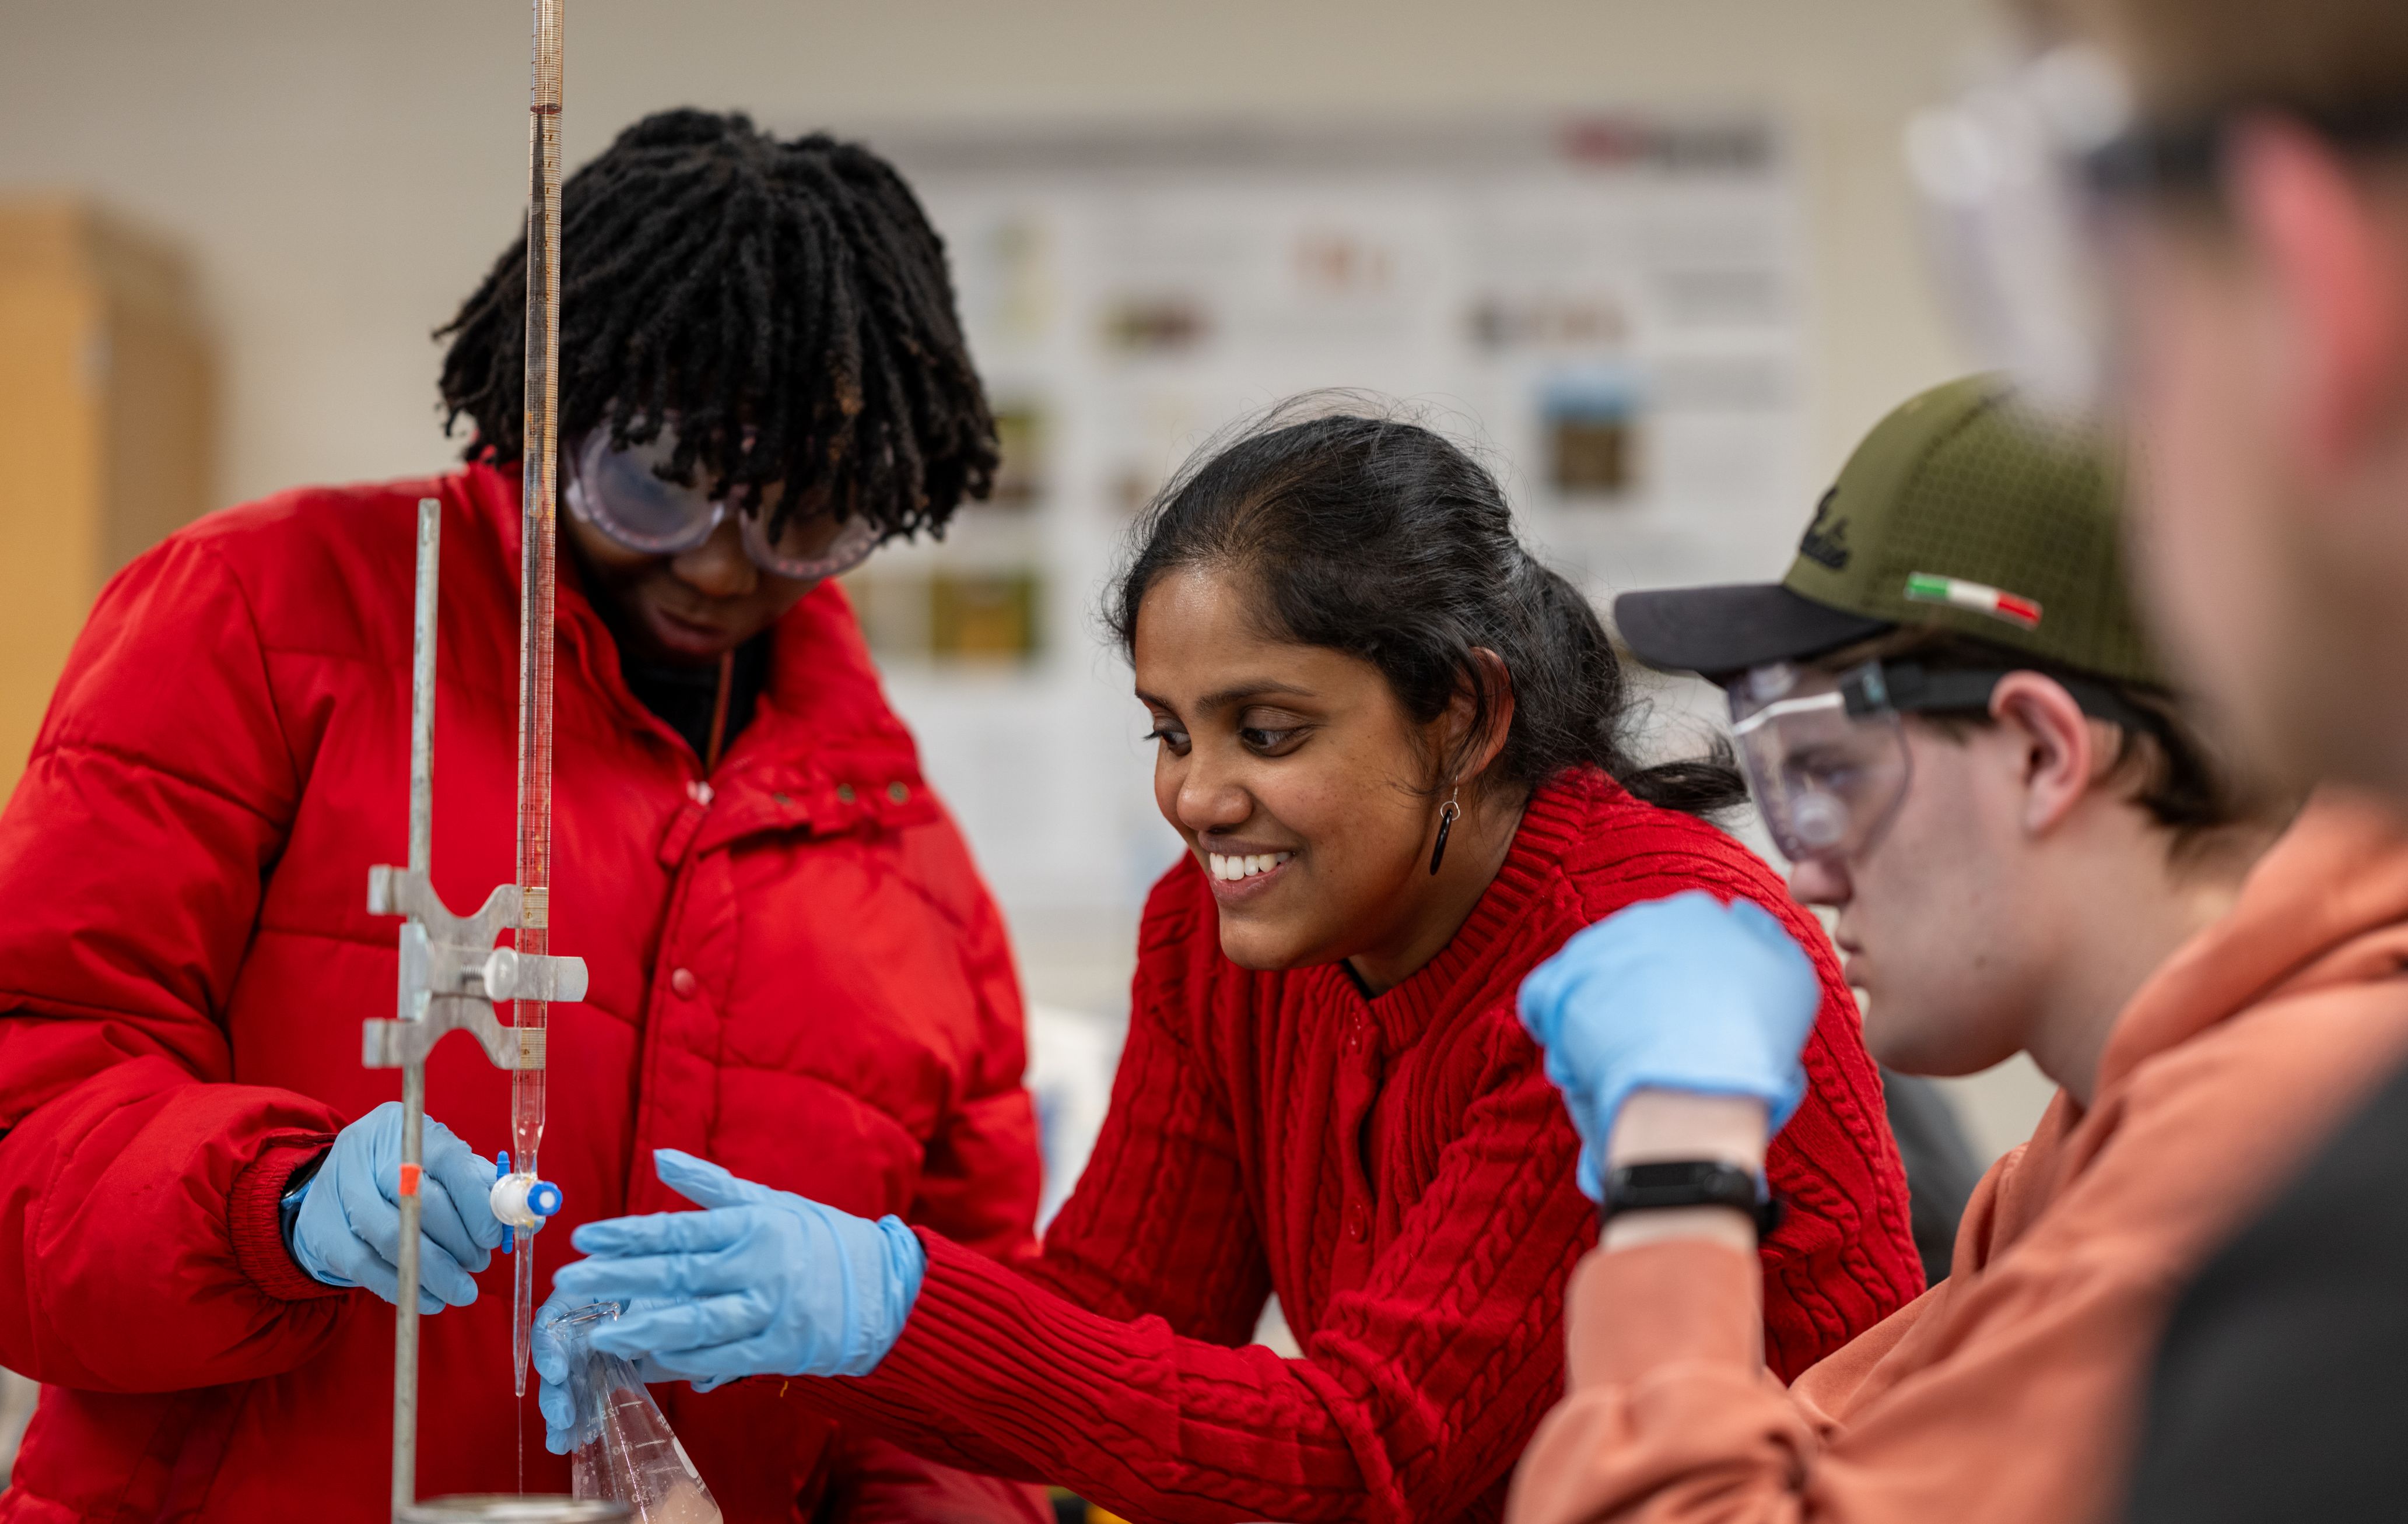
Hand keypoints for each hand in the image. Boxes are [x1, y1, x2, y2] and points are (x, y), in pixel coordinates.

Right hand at [285, 1101, 508, 1310]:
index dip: (476, 1204)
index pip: (449, 1161)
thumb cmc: (406, 1175)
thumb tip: (527, 1213)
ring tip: (462, 1290)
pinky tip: (431, 1300)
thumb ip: (482, 1184)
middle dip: (459, 1242)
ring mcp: (339, 1190)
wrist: (334, 1186)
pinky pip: (366, 1267)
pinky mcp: (323, 1230)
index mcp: (406, 1128)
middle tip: (480, 1264)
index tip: (494, 1238)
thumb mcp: (442, 1166)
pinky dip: (403, 1289)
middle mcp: (367, 1152)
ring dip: (435, 1272)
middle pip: (420, 1202)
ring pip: (392, 1238)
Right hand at [531, 1293, 684, 1453]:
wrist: (705, 1317)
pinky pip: (588, 1396)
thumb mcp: (659, 1295)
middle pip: (556, 1357)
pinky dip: (580, 1418)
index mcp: (588, 1292)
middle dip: (554, 1389)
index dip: (548, 1345)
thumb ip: (639, 1315)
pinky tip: (572, 1442)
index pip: (553, 1317)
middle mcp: (583, 1322)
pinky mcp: (607, 1375)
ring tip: (560, 1443)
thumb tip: (618, 1343)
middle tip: (561, 1417)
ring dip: (560, 1413)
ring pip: (568, 1383)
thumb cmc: (680, 1291)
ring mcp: (593, 1351)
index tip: (556, 1373)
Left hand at [546, 1149, 924, 1392]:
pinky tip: (648, 1364)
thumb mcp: (769, 1201)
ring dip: (644, 1330)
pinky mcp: (779, 1348)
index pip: (677, 1230)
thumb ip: (711, 1184)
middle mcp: (756, 1266)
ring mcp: (768, 1310)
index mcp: (750, 1225)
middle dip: (618, 1280)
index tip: (584, 1237)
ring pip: (696, 1322)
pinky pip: (723, 1358)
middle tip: (570, 1281)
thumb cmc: (819, 1239)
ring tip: (599, 1335)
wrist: (885, 1288)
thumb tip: (660, 1157)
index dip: (627, 1235)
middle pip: (675, 1275)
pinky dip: (684, 1363)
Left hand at [1517, 891, 1821, 1199]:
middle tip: (1660, 1042)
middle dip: (1644, 993)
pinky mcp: (1557, 981)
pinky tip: (1580, 1054)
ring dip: (1602, 1009)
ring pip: (1593, 975)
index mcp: (1698, 914)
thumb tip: (1739, 914)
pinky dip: (1558, 1022)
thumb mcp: (1789, 979)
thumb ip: (1763, 940)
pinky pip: (1546, 996)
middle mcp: (1643, 918)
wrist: (1695, 1088)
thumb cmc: (1751, 1044)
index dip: (1689, 984)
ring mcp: (1596, 947)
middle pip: (1638, 955)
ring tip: (1623, 1057)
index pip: (1686, 938)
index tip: (1695, 1019)